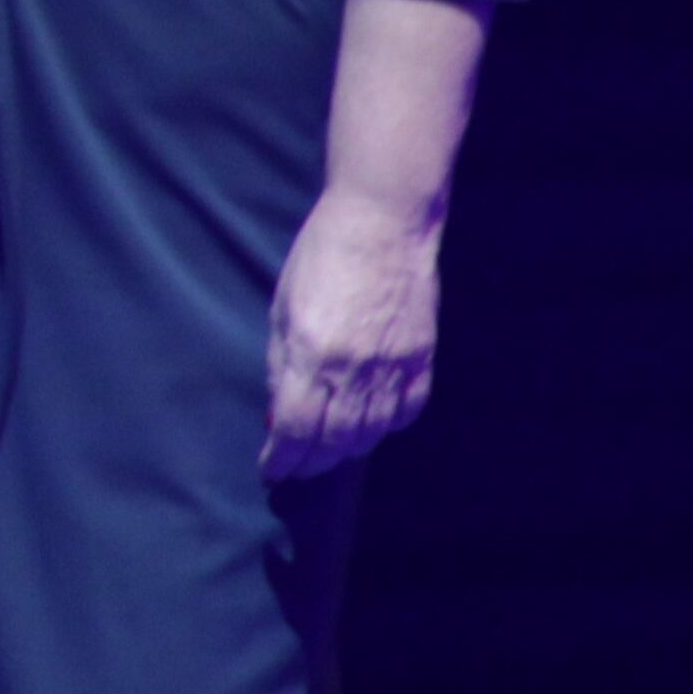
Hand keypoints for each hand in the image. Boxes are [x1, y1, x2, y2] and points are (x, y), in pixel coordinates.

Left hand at [262, 189, 440, 478]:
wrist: (384, 223)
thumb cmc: (321, 256)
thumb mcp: (283, 308)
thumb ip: (280, 365)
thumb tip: (277, 413)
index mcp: (313, 354)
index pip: (296, 429)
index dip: (281, 458)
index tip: (270, 470)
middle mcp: (355, 369)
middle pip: (333, 441)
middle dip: (309, 463)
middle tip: (295, 469)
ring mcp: (394, 367)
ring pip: (371, 435)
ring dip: (345, 451)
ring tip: (326, 454)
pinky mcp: (422, 360)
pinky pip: (406, 412)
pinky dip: (385, 428)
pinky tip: (369, 428)